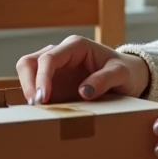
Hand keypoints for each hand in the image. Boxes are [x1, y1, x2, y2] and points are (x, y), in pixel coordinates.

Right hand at [15, 35, 149, 104]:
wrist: (130, 77)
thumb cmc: (126, 71)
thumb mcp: (122, 73)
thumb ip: (105, 79)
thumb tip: (84, 91)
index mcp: (75, 46)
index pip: (49, 58)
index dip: (42, 77)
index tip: (44, 98)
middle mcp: (61, 54)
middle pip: (29, 62)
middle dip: (28, 83)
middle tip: (36, 105)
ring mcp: (55, 69)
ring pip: (28, 73)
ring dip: (29, 91)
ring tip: (39, 110)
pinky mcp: (54, 83)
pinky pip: (36, 88)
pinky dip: (36, 99)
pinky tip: (44, 112)